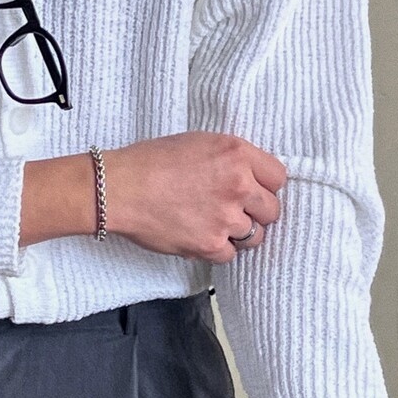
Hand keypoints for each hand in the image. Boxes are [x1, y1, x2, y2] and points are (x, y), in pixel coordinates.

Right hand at [104, 132, 287, 262]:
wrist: (120, 187)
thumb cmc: (150, 161)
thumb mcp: (198, 143)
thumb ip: (230, 159)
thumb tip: (248, 178)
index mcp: (237, 153)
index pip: (278, 177)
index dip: (264, 186)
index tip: (252, 191)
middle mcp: (239, 185)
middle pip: (272, 210)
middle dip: (255, 212)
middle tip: (232, 210)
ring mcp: (226, 217)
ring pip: (255, 236)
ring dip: (239, 234)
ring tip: (215, 226)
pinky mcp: (210, 244)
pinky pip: (230, 255)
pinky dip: (217, 250)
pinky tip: (200, 237)